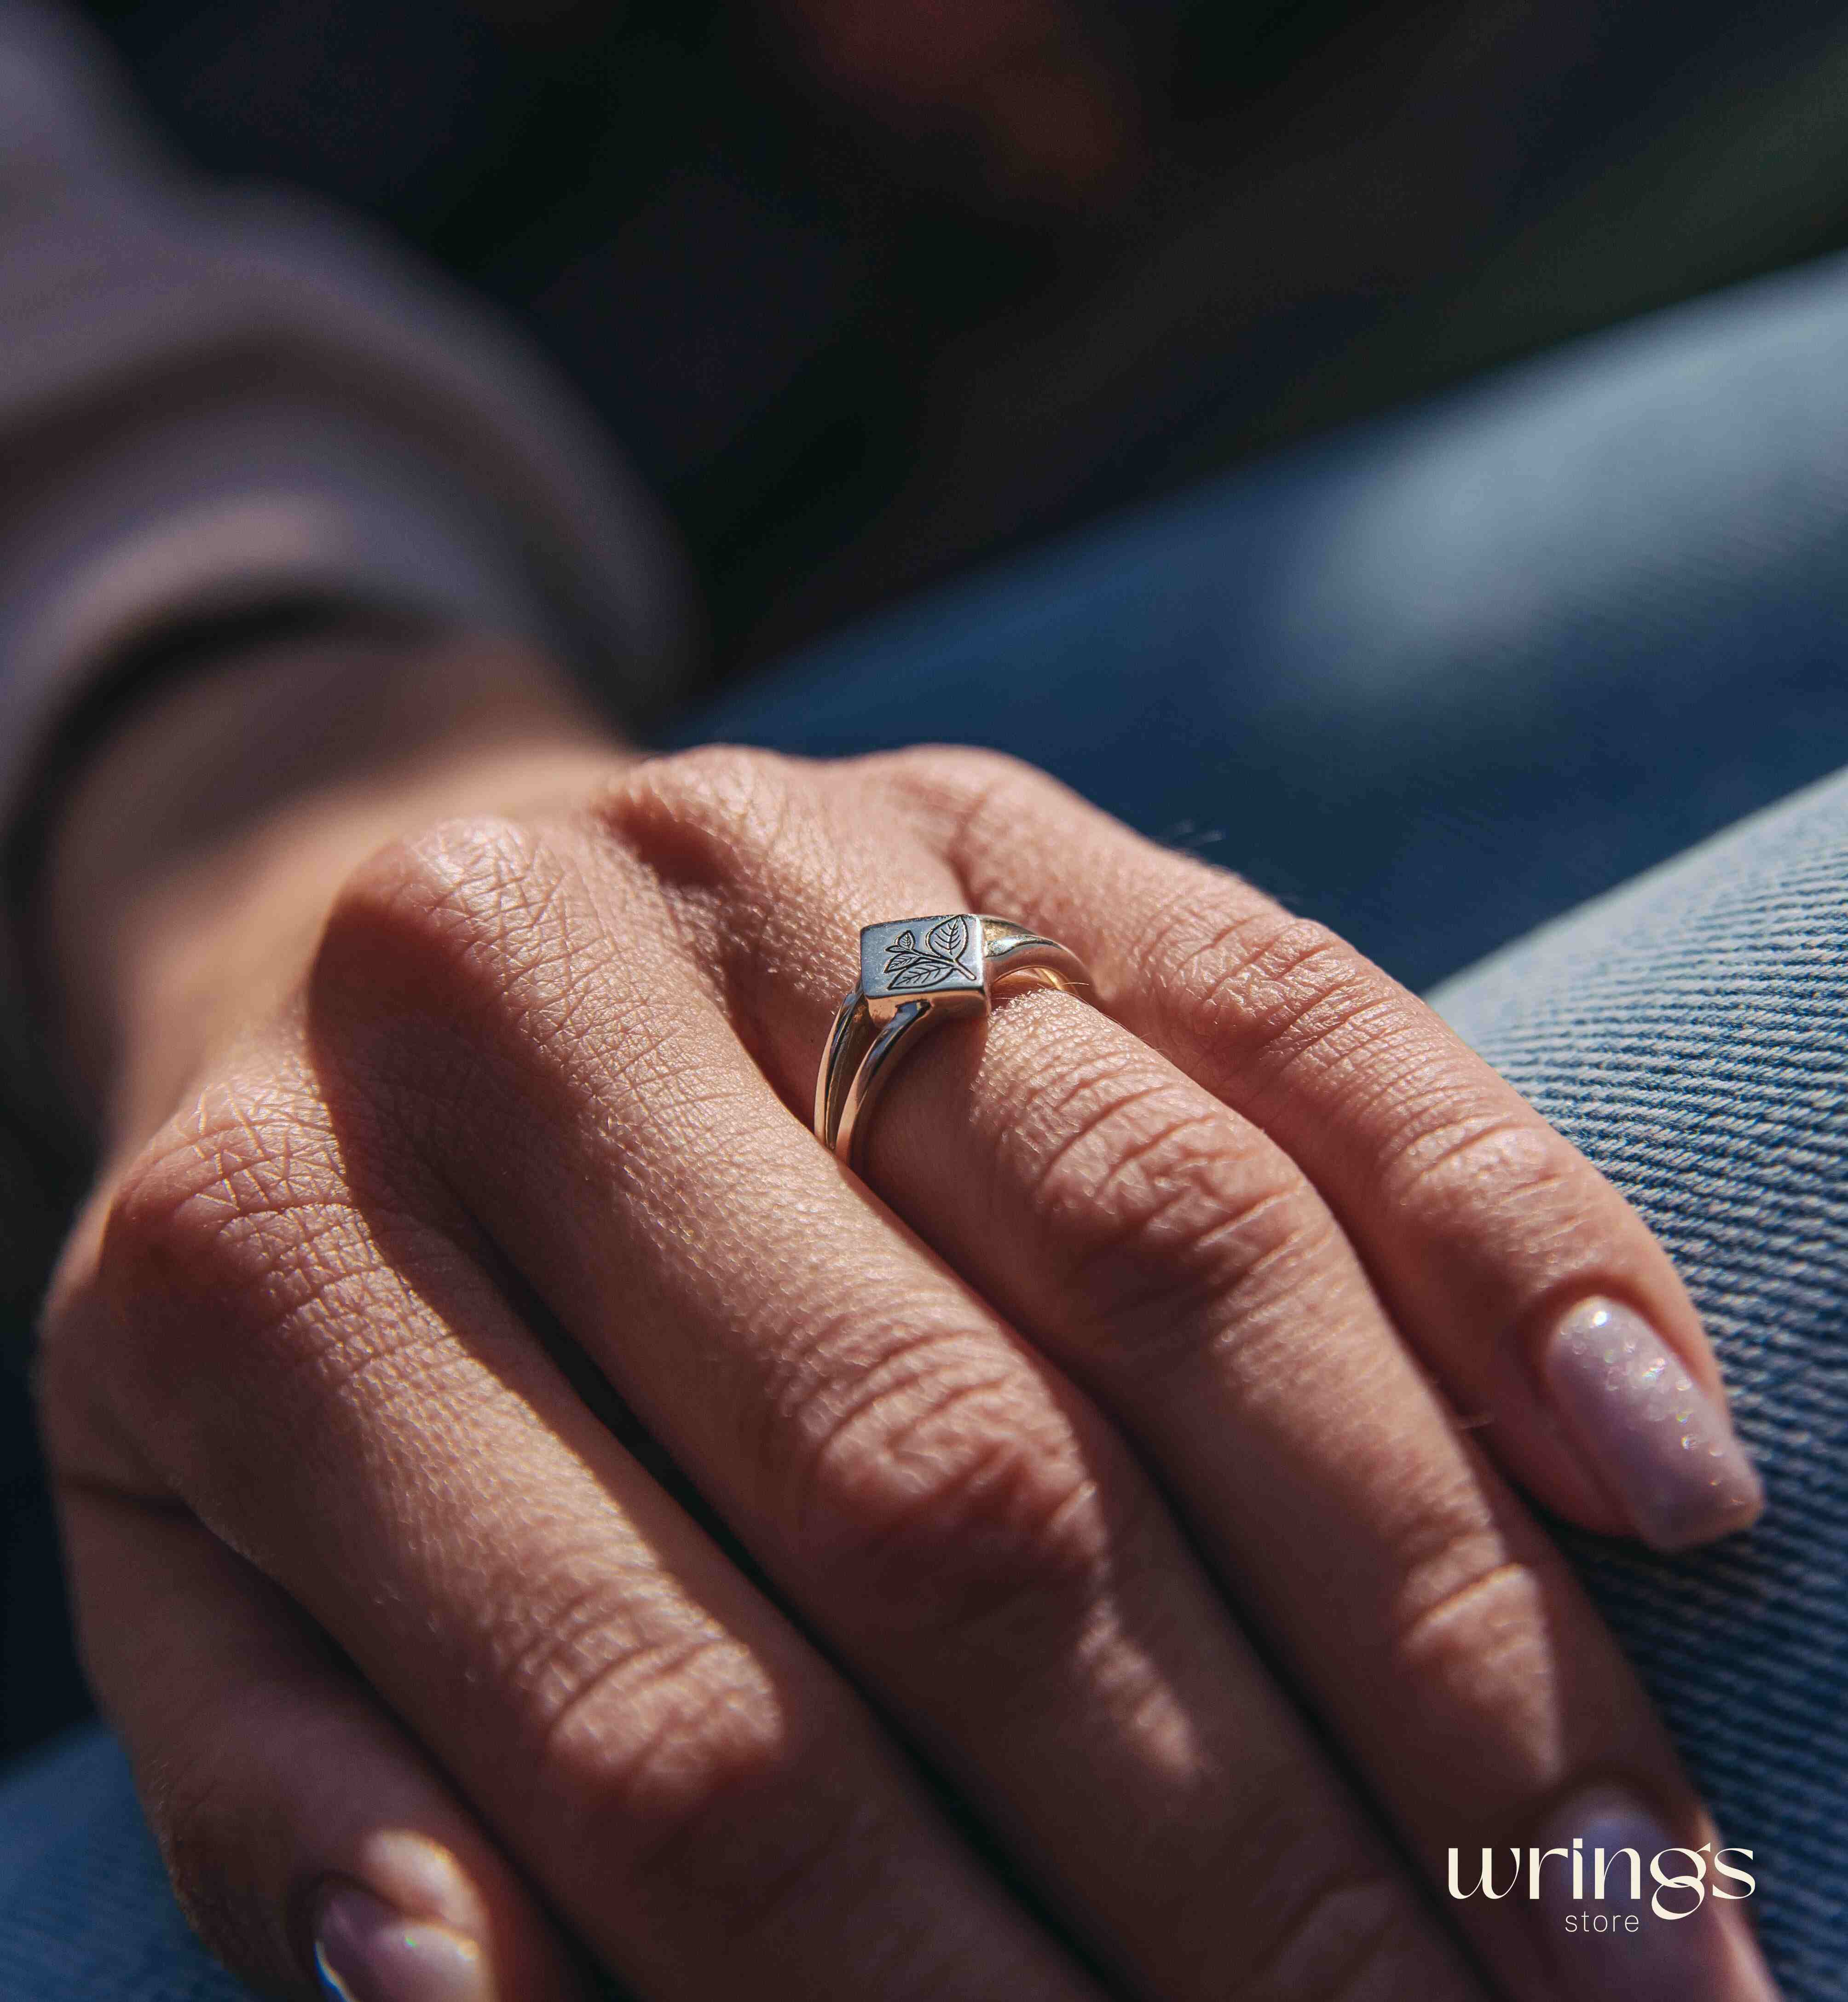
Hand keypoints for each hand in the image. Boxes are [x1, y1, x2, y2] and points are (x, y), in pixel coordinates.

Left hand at [37, 635, 1772, 2000]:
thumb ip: (302, 1794)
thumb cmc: (305, 1304)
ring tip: (1637, 1921)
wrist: (345, 908)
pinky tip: (1669, 1475)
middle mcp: (530, 1010)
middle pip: (961, 1498)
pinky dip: (1504, 1235)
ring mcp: (794, 865)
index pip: (662, 1730)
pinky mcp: (991, 807)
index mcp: (266, 1263)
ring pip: (1180, 1258)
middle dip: (1258, 1869)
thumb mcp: (194, 1563)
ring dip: (1445, 1621)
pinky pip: (1289, 1006)